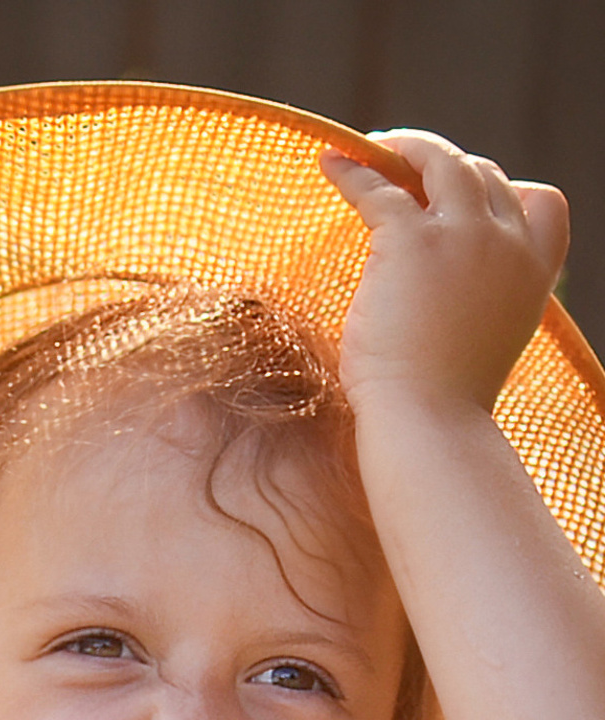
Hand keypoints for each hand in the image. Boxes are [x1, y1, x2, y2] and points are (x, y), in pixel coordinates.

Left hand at [324, 131, 568, 414]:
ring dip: (404, 149)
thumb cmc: (443, 403)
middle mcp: (508, 243)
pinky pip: (381, 189)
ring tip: (368, 148)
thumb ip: (479, 306)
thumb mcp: (482, 345)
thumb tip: (444, 302)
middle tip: (402, 159)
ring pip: (440, 164)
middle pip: (481, 174)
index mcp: (534, 270)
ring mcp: (464, 236)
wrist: (429, 420)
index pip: (541, 202)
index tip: (465, 195)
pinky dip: (354, 171)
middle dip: (442, 163)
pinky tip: (329, 162)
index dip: (503, 189)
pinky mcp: (412, 242)